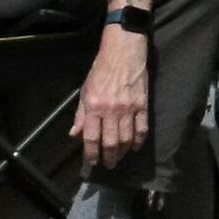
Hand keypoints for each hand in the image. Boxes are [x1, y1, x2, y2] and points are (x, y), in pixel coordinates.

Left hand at [76, 29, 149, 162]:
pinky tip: (136, 147)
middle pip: (111, 142)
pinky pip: (142, 128)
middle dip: (109, 157)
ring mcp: (129, 109)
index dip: (91, 153)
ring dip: (124, 151)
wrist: (124, 53)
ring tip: (120, 157)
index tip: (91, 162)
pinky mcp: (143, 105)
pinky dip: (139, 140)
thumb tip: (75, 133)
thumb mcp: (85, 91)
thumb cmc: (101, 70)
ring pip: (127, 138)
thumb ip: (81, 114)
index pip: (91, 137)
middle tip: (108, 165)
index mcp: (93, 107)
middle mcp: (111, 110)